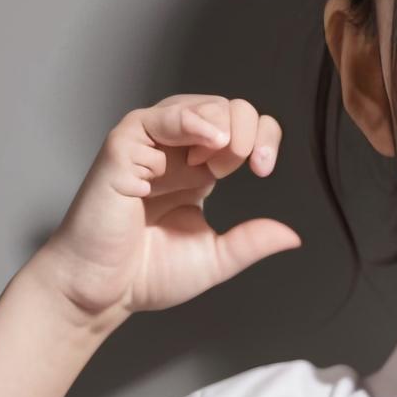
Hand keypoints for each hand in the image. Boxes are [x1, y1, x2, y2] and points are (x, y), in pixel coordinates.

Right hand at [36, 93, 302, 322]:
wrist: (104, 291)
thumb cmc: (146, 273)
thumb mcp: (215, 258)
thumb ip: (250, 242)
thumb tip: (292, 237)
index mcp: (198, 169)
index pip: (241, 128)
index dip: (263, 137)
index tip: (263, 170)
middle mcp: (175, 152)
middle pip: (226, 108)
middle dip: (248, 130)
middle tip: (244, 167)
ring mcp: (148, 146)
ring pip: (197, 104)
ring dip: (223, 124)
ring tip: (222, 160)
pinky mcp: (123, 148)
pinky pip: (158, 117)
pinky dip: (189, 120)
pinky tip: (210, 139)